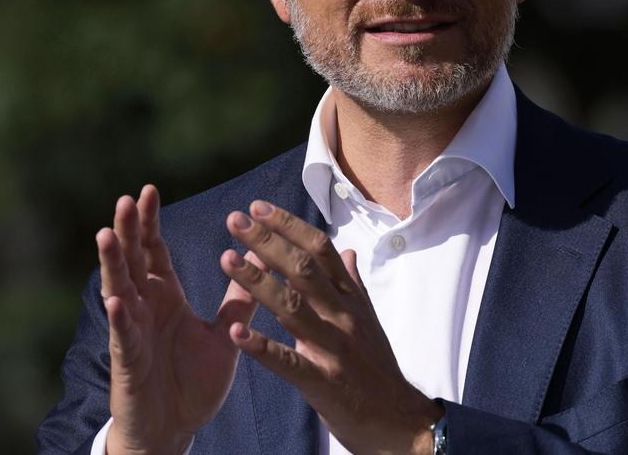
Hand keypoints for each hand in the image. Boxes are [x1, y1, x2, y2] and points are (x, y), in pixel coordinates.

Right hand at [98, 185, 261, 454]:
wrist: (176, 429)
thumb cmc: (192, 384)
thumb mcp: (223, 337)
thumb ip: (238, 303)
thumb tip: (257, 264)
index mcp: (165, 297)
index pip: (155, 251)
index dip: (149, 223)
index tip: (149, 189)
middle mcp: (145, 308)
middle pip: (133, 261)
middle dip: (128, 230)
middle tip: (126, 198)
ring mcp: (132, 332)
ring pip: (119, 290)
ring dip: (113, 263)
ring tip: (107, 234)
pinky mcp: (129, 361)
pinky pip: (123, 336)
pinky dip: (120, 318)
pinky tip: (116, 299)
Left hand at [219, 200, 443, 454]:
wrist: (401, 421)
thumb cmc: (378, 368)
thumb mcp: (369, 320)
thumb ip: (352, 284)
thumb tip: (346, 250)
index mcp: (351, 299)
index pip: (320, 250)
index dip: (288, 226)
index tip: (258, 208)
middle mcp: (343, 316)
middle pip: (303, 269)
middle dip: (267, 242)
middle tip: (234, 221)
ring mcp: (333, 348)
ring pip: (292, 307)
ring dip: (257, 281)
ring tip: (226, 259)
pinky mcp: (323, 381)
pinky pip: (289, 361)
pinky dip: (262, 346)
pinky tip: (237, 332)